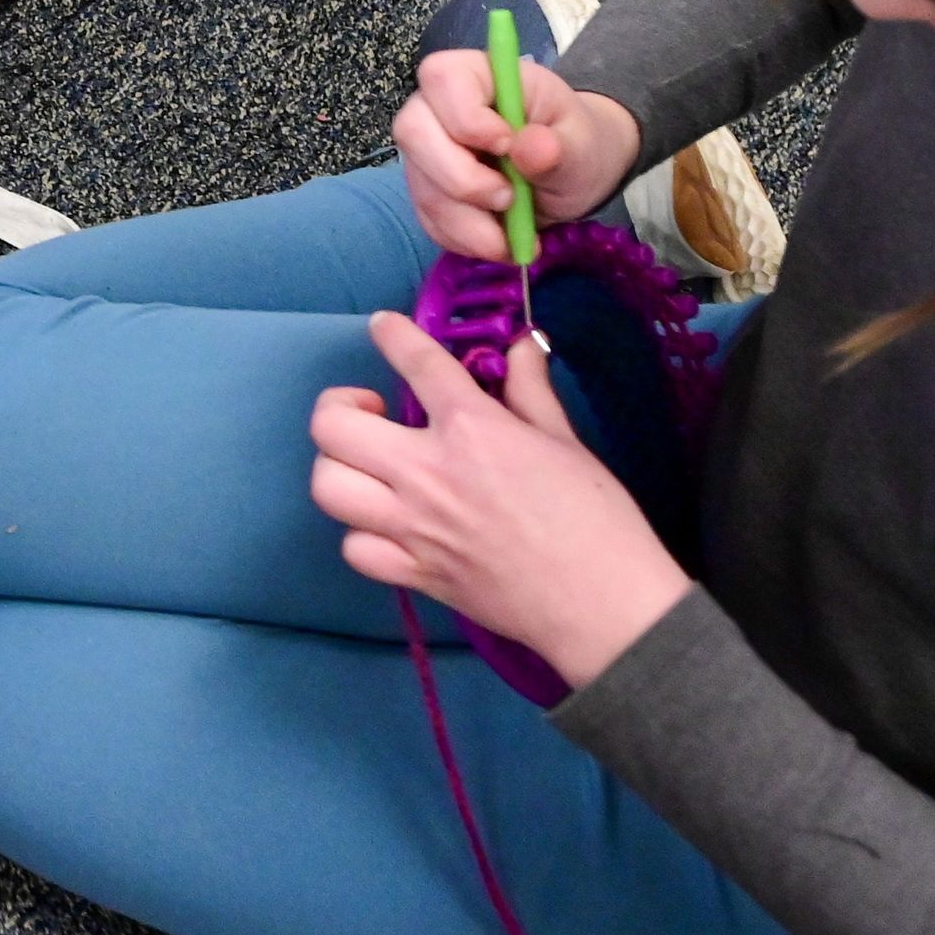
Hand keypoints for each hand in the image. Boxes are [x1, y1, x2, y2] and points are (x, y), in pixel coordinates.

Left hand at [309, 311, 691, 689]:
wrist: (606, 607)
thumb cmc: (597, 521)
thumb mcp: (566, 441)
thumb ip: (531, 389)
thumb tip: (523, 345)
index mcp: (472, 430)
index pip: (416, 363)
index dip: (392, 334)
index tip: (384, 327)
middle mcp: (428, 474)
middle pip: (333, 427)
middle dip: (338, 406)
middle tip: (370, 412)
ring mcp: (414, 528)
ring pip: (328, 486)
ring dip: (338, 467)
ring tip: (367, 466)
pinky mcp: (416, 574)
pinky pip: (355, 549)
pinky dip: (360, 533)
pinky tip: (384, 523)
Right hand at [392, 49, 640, 261]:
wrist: (570, 175)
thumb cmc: (574, 144)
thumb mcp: (581, 144)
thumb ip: (558, 146)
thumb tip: (529, 147)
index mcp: (480, 76)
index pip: (443, 77)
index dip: (464, 115)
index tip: (506, 146)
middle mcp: (440, 108)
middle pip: (413, 130)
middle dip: (459, 178)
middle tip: (508, 198)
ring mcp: (428, 150)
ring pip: (420, 184)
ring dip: (466, 221)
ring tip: (514, 236)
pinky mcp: (428, 189)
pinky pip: (428, 217)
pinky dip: (464, 238)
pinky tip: (498, 241)